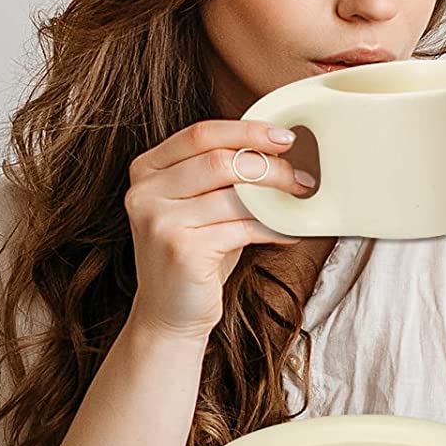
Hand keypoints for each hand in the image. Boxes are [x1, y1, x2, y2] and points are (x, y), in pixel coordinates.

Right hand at [124, 119, 313, 343]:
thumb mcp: (199, 205)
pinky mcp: (181, 250)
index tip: (284, 138)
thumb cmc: (194, 254)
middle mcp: (145, 192)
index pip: (201, 134)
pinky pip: (241, 228)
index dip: (247, 130)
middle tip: (300, 177)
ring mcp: (159, 221)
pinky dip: (272, 227)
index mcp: (146, 170)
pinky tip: (288, 231)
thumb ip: (221, 173)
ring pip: (234, 195)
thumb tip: (277, 146)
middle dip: (268, 166)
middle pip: (219, 160)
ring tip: (298, 203)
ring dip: (275, 198)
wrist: (168, 314)